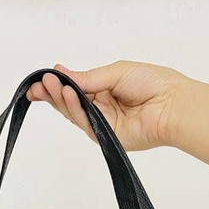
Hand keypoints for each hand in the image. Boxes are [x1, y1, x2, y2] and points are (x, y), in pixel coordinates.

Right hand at [26, 62, 187, 150]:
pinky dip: (74, 108)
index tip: (41, 80)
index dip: (57, 85)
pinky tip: (67, 94)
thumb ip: (87, 78)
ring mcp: (102, 123)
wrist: (171, 104)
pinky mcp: (105, 136)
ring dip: (59, 99)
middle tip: (36, 86)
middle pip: (69, 102)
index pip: (75, 88)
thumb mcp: (115, 72)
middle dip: (52, 93)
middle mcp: (100, 107)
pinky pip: (85, 122)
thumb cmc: (151, 83)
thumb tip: (62, 74)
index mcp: (104, 89)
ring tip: (48, 85)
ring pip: (73, 113)